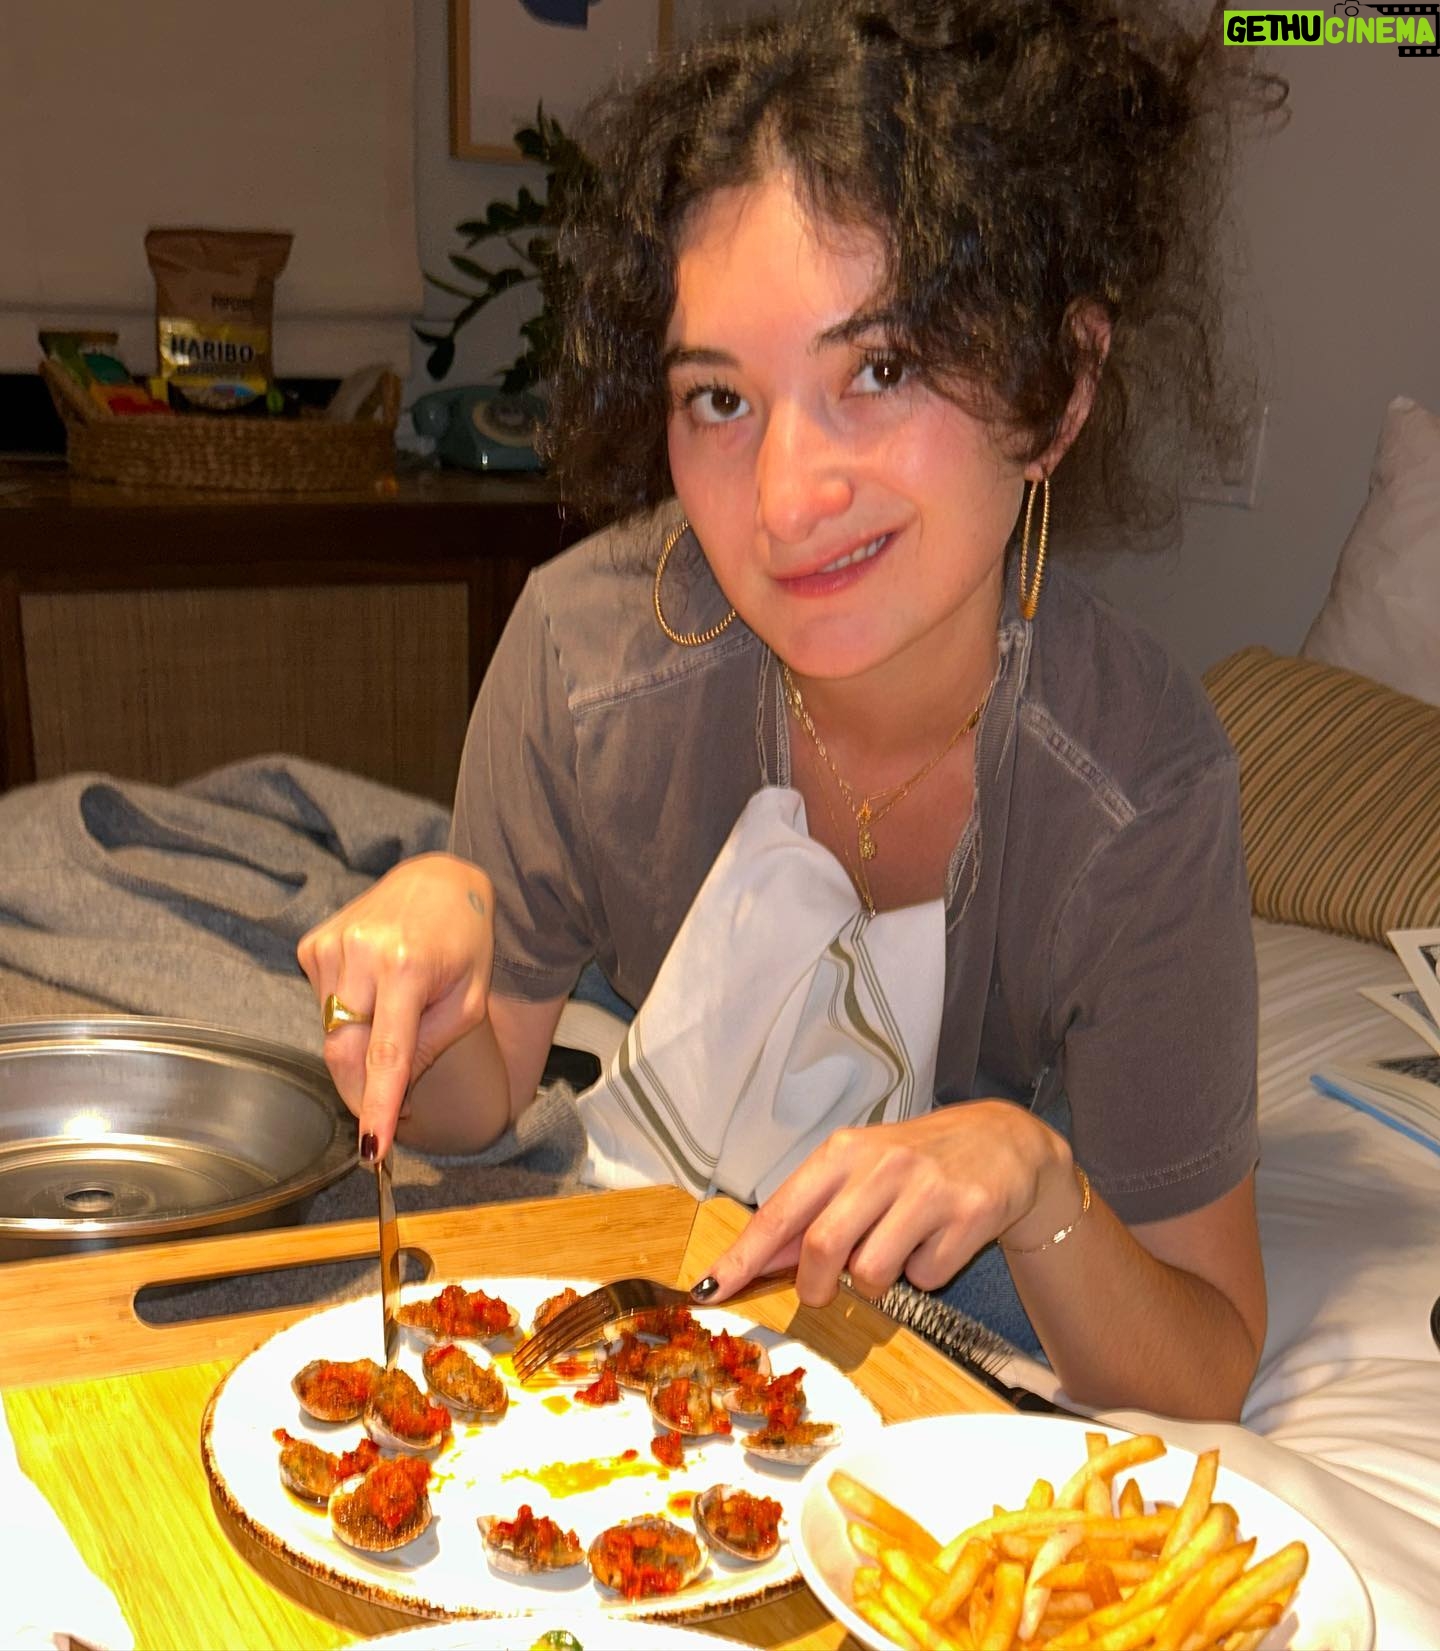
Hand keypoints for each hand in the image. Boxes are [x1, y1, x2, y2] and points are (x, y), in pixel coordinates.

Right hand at [297, 853, 495, 1158]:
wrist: (438, 880)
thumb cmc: (464, 942)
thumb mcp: (469, 999)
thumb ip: (431, 1047)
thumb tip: (393, 1098)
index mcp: (407, 967)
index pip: (385, 1054)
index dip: (376, 1106)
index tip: (372, 1149)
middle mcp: (361, 953)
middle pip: (344, 1052)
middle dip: (360, 1093)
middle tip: (384, 1114)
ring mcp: (330, 945)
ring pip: (330, 1033)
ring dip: (358, 1048)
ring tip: (394, 1018)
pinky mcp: (312, 944)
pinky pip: (322, 1006)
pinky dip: (346, 1017)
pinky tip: (373, 990)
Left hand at [694, 1101, 1074, 1306]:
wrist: (1003, 1141)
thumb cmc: (915, 1161)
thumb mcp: (859, 1170)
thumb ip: (813, 1211)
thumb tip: (761, 1260)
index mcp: (843, 1151)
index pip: (780, 1211)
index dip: (743, 1257)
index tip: (709, 1290)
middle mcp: (882, 1164)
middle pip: (822, 1247)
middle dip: (814, 1287)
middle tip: (823, 1291)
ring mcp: (927, 1189)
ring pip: (872, 1272)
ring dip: (875, 1282)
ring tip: (894, 1251)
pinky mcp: (969, 1214)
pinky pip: (925, 1277)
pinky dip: (923, 1275)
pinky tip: (936, 1243)